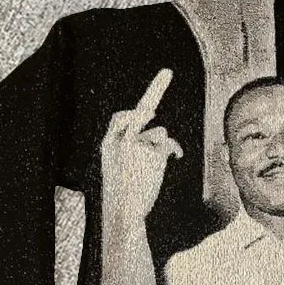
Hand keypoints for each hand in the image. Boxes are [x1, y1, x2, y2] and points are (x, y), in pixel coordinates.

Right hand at [101, 68, 182, 220]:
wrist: (123, 213)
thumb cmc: (124, 194)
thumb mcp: (122, 169)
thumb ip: (137, 150)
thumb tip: (166, 138)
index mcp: (109, 145)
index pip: (120, 120)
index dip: (133, 113)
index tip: (148, 107)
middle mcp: (122, 141)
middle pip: (141, 109)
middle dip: (156, 89)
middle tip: (167, 72)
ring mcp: (138, 146)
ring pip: (159, 132)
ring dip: (162, 145)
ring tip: (154, 167)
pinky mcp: (153, 153)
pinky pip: (169, 144)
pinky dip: (173, 150)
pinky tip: (174, 159)